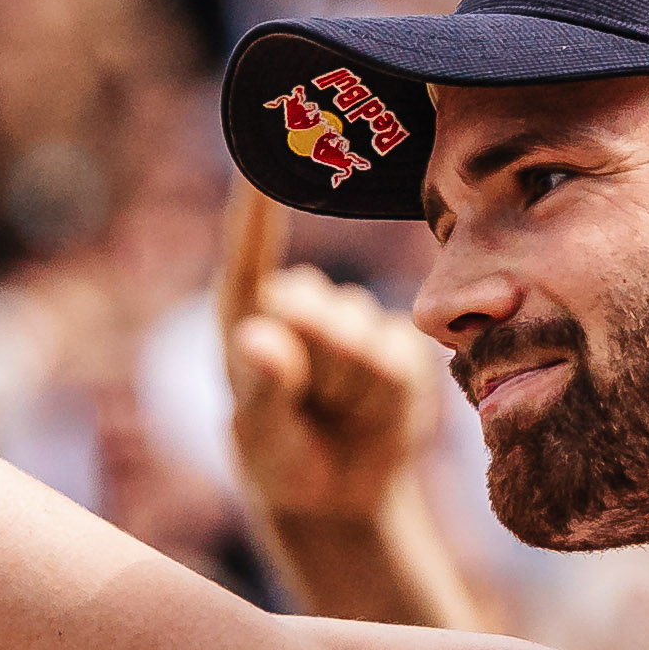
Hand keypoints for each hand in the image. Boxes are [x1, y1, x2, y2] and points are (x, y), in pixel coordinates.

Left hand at [220, 188, 447, 530]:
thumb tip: (259, 337)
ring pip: (360, 337)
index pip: (249, 250)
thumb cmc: (280, 458)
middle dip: (314, 365)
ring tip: (334, 415)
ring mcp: (353, 320)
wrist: (338, 493)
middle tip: (306, 406)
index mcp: (247, 311)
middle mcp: (300, 303)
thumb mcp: (260, 436)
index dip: (258, 202)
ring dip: (348, 390)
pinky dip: (387, 397)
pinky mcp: (401, 343)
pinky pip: (400, 355)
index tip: (264, 156)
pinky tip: (373, 414)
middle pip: (313, 308)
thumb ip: (261, 388)